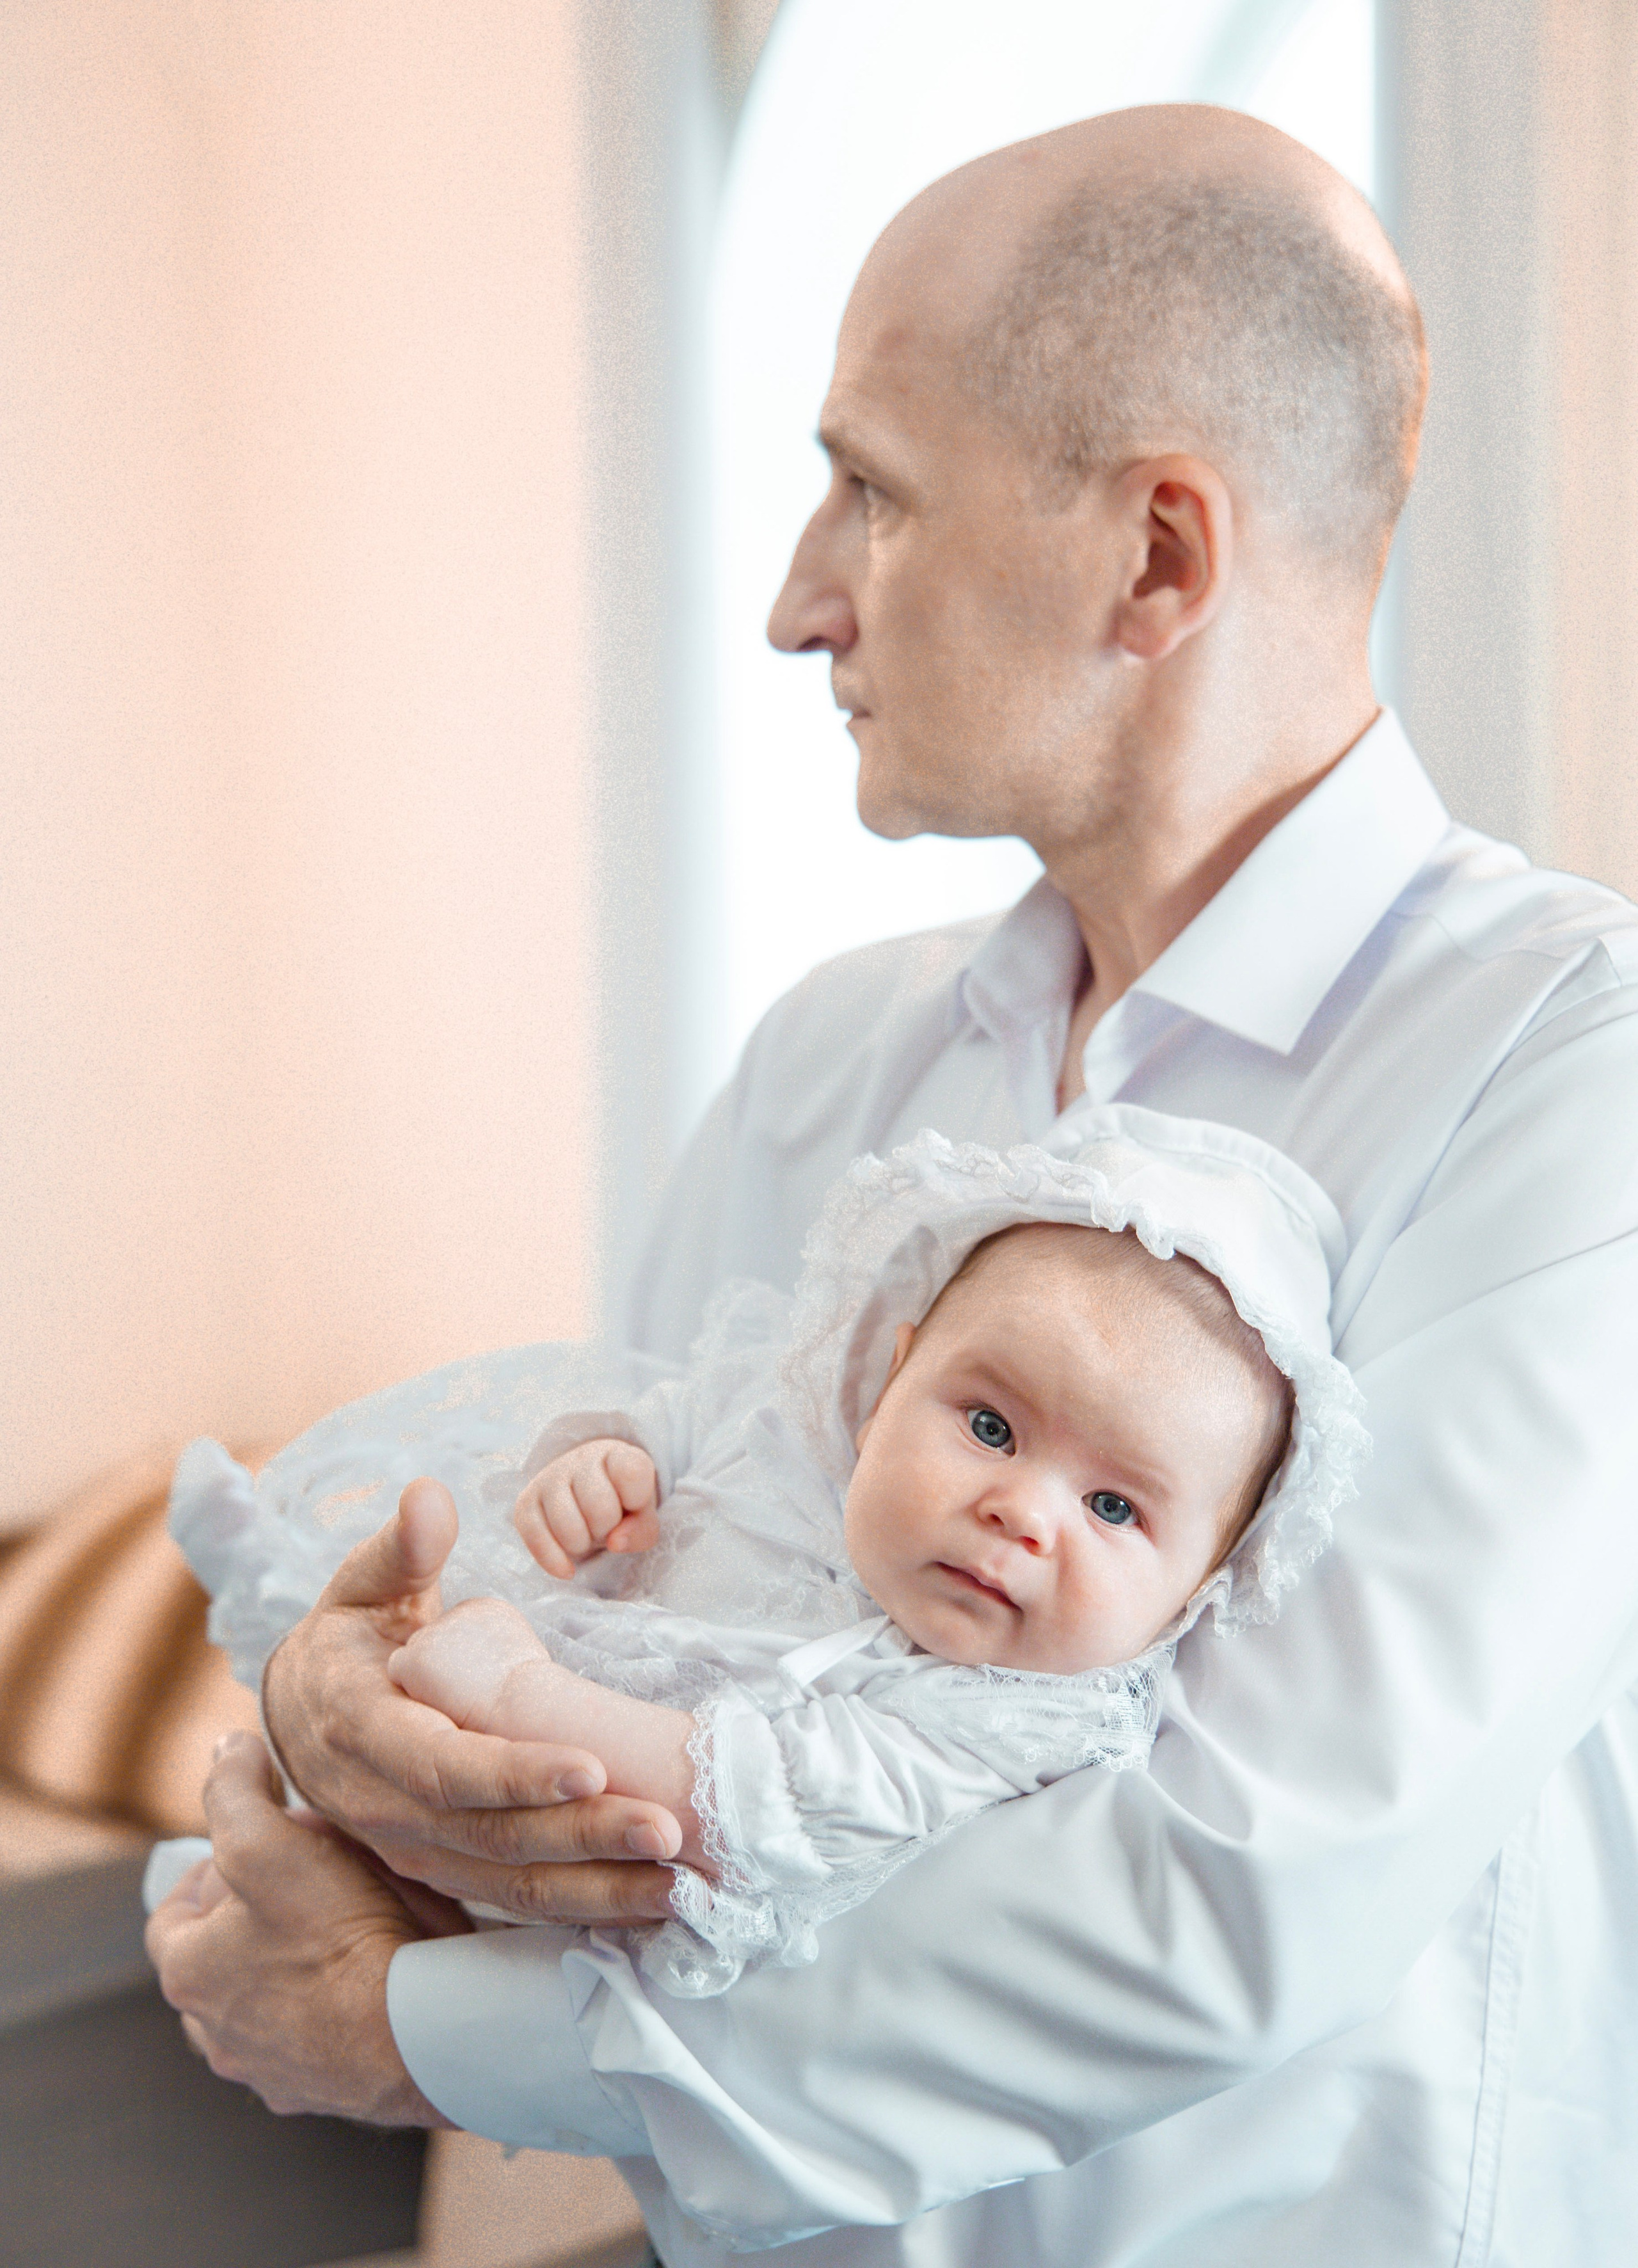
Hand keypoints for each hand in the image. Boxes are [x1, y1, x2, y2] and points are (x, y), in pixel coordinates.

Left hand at [144, 1733, 458, 2124]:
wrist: (414, 2031)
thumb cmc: (336, 1936)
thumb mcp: (269, 1841)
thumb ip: (235, 1793)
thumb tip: (225, 1750)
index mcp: (188, 1975)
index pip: (176, 1909)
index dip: (216, 1863)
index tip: (262, 1839)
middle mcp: (216, 2032)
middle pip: (226, 1952)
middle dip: (263, 1908)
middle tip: (316, 1869)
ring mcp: (268, 2068)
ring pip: (271, 1996)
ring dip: (297, 1958)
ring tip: (353, 1915)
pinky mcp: (321, 2089)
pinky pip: (320, 2033)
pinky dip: (338, 2001)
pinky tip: (379, 1968)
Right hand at [260, 1479, 679, 1920]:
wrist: (297, 1712)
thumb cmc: (346, 1638)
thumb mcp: (361, 1586)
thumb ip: (399, 1548)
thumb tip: (428, 1495)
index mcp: (364, 1733)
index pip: (444, 1766)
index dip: (515, 1775)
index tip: (589, 1767)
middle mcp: (385, 1807)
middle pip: (489, 1837)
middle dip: (582, 1838)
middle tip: (665, 1830)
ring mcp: (412, 1850)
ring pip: (505, 1883)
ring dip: (594, 1889)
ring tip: (675, 1883)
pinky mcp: (439, 1871)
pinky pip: (510, 1899)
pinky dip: (577, 1908)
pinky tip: (643, 1903)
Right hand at [514, 1438, 660, 1577]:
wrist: (585, 1496)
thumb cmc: (619, 1504)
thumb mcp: (641, 1515)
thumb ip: (641, 1530)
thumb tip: (615, 1543)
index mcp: (617, 1455)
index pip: (632, 1473)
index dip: (637, 1499)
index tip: (632, 1502)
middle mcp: (581, 1459)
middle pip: (600, 1509)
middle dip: (607, 1528)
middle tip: (605, 1523)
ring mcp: (550, 1477)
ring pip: (568, 1528)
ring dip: (582, 1545)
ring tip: (585, 1532)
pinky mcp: (526, 1501)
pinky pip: (536, 1540)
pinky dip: (554, 1562)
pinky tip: (567, 1568)